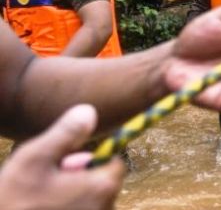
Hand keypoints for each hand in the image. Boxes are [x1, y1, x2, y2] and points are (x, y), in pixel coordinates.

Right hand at [0, 105, 125, 209]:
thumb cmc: (14, 199)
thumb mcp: (35, 158)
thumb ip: (66, 133)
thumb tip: (89, 111)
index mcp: (102, 187)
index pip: (115, 162)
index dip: (94, 157)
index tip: (68, 160)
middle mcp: (105, 207)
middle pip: (103, 181)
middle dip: (81, 175)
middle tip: (50, 179)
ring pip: (91, 198)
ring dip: (72, 192)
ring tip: (44, 195)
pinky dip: (68, 206)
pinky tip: (44, 206)